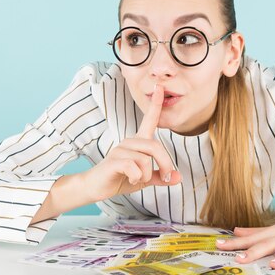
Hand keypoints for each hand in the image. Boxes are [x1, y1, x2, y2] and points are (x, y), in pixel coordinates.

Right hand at [85, 83, 181, 200]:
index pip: (149, 120)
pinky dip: (137, 177)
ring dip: (147, 175)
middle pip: (155, 146)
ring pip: (145, 159)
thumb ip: (161, 177)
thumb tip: (179, 178)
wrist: (95, 187)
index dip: (155, 104)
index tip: (160, 87)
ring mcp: (120, 149)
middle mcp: (129, 141)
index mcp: (138, 142)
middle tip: (166, 178)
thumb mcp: (144, 179)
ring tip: (138, 179)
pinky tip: (130, 179)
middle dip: (165, 165)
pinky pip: (134, 167)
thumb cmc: (120, 179)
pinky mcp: (113, 160)